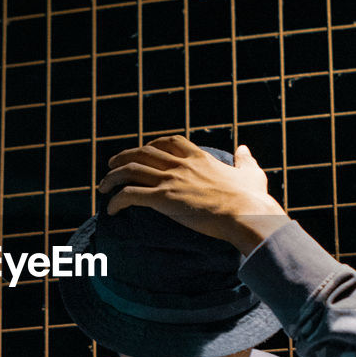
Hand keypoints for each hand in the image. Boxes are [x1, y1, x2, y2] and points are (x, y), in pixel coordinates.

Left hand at [98, 136, 288, 253]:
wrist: (247, 214)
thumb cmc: (252, 199)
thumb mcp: (251, 173)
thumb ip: (245, 159)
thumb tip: (244, 148)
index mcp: (199, 157)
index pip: (169, 141)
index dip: (151, 144)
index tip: (142, 151)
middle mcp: (181, 164)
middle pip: (142, 152)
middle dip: (123, 157)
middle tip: (111, 166)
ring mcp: (171, 180)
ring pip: (130, 170)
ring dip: (112, 178)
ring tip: (103, 187)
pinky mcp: (164, 199)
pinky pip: (130, 194)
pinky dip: (116, 200)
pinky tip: (111, 209)